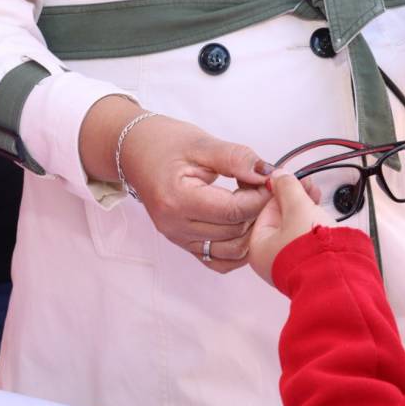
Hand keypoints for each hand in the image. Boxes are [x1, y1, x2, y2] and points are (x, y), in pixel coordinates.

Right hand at [80, 96, 273, 272]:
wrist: (135, 152)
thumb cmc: (165, 143)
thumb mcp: (202, 143)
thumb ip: (237, 158)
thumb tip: (267, 174)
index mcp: (177, 199)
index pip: (233, 211)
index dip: (260, 197)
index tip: (269, 180)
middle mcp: (175, 226)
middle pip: (235, 232)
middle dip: (258, 210)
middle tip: (261, 187)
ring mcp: (179, 239)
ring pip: (232, 251)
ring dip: (251, 229)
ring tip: (250, 201)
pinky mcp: (184, 245)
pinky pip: (219, 261)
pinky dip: (238, 248)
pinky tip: (243, 223)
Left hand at [249, 170, 334, 284]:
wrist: (337, 277)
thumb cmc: (313, 250)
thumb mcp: (298, 207)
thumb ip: (287, 187)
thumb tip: (279, 176)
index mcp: (257, 247)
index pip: (266, 208)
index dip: (282, 191)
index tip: (294, 181)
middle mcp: (269, 259)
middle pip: (281, 219)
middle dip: (298, 201)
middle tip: (310, 189)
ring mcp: (288, 264)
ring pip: (294, 229)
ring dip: (307, 212)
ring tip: (319, 201)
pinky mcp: (306, 267)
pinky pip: (305, 241)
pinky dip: (313, 228)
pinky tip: (324, 219)